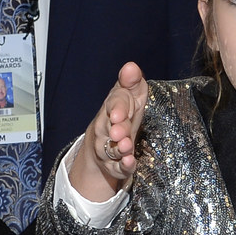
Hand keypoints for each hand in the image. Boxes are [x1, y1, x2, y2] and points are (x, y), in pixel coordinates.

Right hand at [69, 62, 148, 201]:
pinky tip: (130, 163)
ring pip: (111, 148)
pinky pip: (118, 167)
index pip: (114, 105)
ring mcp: (109, 147)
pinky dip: (124, 166)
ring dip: (119, 147)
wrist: (104, 143)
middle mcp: (107, 128)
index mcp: (113, 108)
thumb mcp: (129, 97)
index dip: (117, 108)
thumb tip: (131, 66)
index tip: (120, 112)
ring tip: (126, 146)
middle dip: (116, 128)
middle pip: (109, 128)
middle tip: (120, 130)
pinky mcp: (115, 165)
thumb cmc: (123, 114)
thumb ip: (131, 83)